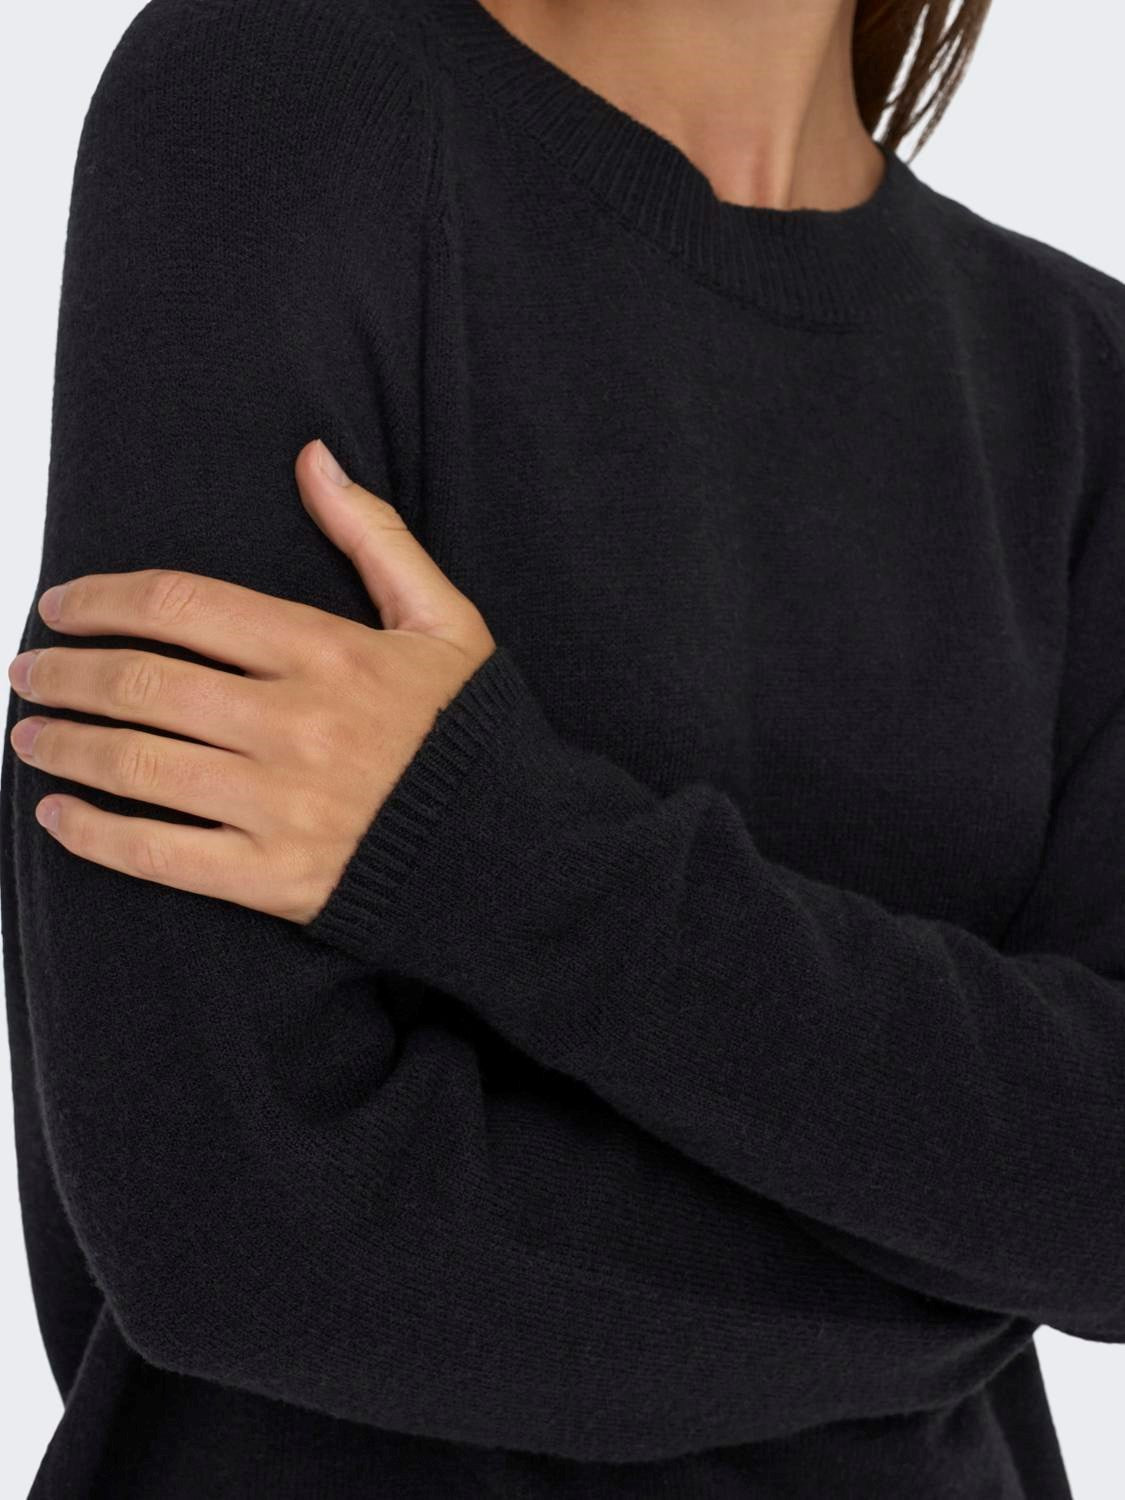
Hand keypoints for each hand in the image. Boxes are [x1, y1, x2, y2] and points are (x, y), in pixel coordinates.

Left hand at [7, 440, 496, 923]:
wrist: (519, 850)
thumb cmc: (473, 732)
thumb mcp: (444, 619)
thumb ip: (374, 536)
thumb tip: (312, 458)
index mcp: (328, 653)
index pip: (183, 607)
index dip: (104, 599)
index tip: (62, 605)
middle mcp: (295, 726)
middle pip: (142, 684)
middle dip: (64, 673)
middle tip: (27, 671)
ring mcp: (281, 806)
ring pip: (137, 766)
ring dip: (64, 746)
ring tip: (29, 734)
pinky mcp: (274, 879)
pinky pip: (159, 856)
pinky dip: (95, 835)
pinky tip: (58, 817)